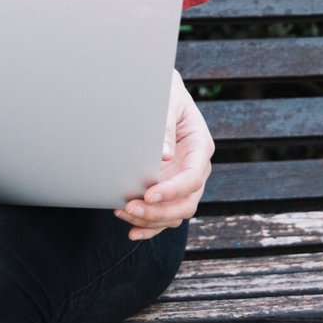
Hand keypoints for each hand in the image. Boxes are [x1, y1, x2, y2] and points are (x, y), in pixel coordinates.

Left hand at [114, 70, 213, 240]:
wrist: (158, 93)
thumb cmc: (162, 92)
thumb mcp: (166, 101)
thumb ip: (165, 126)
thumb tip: (164, 156)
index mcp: (200, 147)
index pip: (193, 177)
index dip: (173, 190)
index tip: (149, 194)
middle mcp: (195, 168)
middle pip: (187, 202)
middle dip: (159, 210)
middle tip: (129, 207)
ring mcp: (182, 182)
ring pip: (176, 213)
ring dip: (151, 220)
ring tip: (123, 214)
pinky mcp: (168, 189)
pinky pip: (165, 215)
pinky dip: (150, 226)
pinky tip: (132, 230)